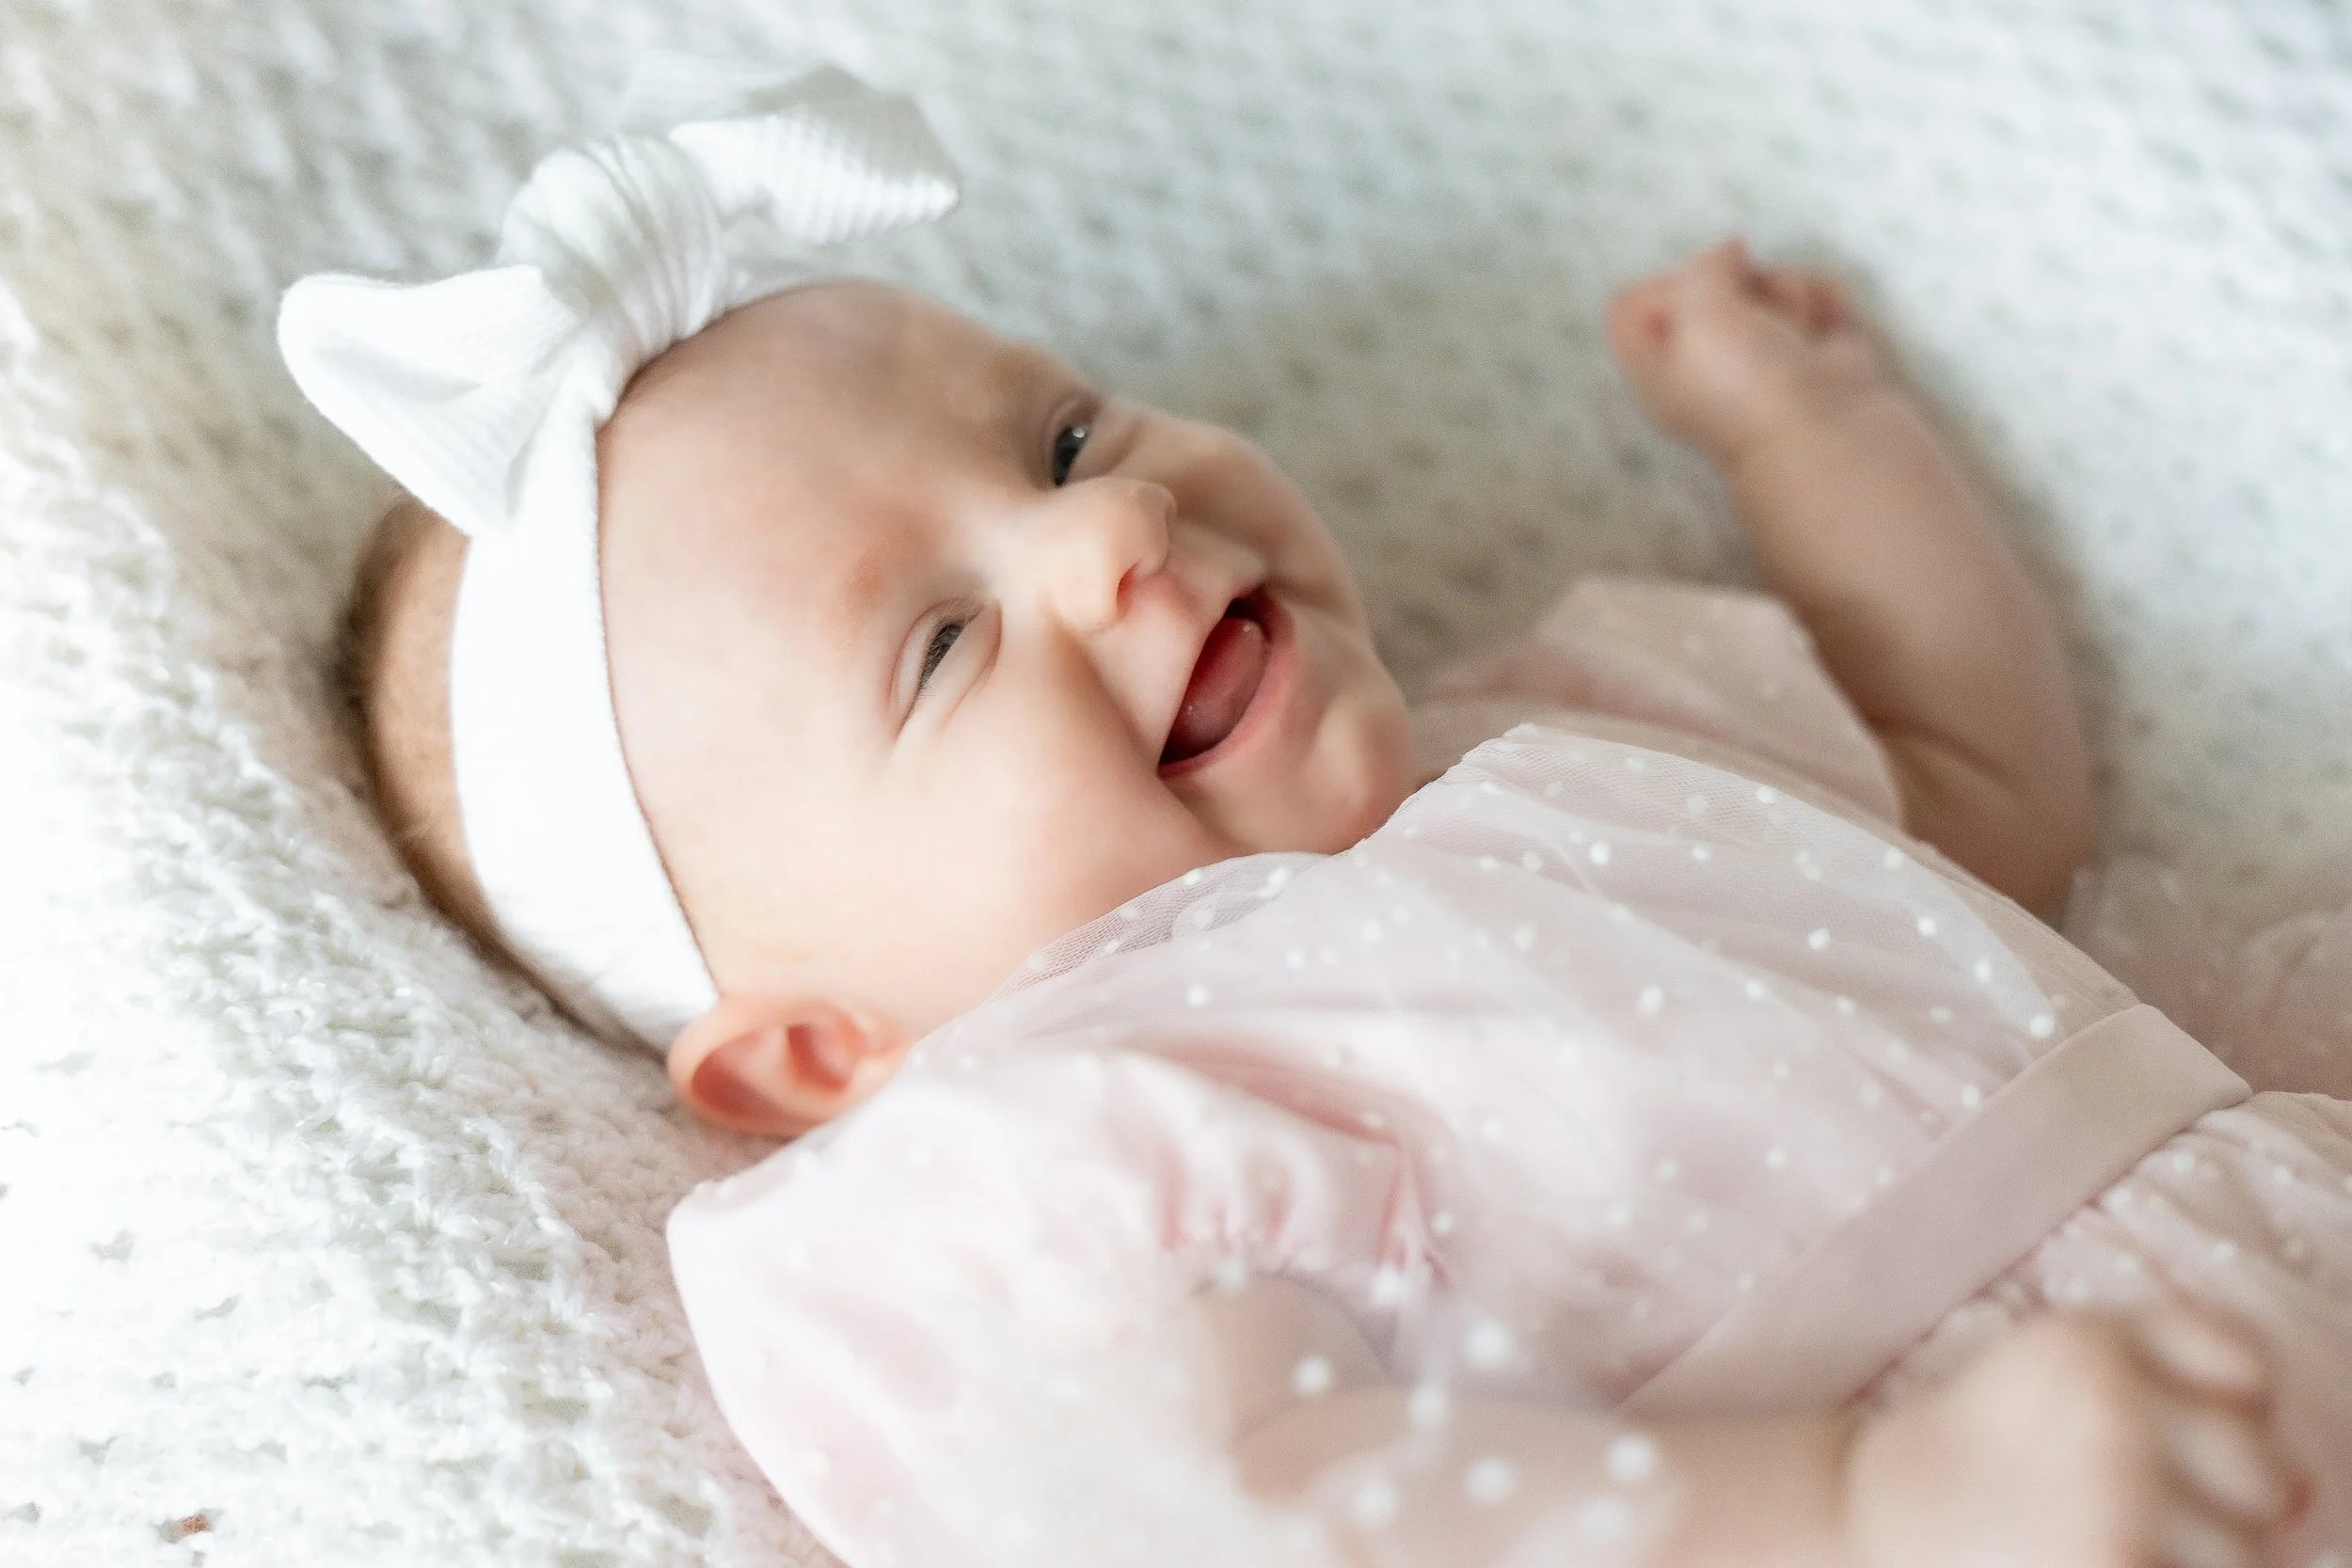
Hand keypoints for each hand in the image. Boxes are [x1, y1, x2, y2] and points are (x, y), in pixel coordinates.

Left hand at [1605, 239, 1891, 470]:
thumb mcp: (1699, 313)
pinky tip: (1820, 338)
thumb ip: (1702, 267)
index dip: (1660, 289)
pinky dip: (1820, 305)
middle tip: (1748, 322)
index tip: (1689, 300)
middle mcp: (1703, 355)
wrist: (1824, 428)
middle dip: (1733, 287)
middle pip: (1703, 281)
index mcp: (1656, 365)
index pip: (1632, 303)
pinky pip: (1808, 289)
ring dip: (1784, 298)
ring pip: (1762, 277)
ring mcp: (1757, 346)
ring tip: (1790, 338)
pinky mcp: (1806, 339)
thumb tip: (1731, 250)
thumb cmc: (1746, 384)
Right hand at [1840, 1306, 2309, 1567]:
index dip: (2223, 1414)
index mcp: (2094, 1340)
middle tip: (2117, 1510)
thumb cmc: (1975, 1456)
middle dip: (2219, 1508)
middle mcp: (2115, 1404)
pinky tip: (2094, 1562)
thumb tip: (2305, 1497)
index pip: (2248, 1368)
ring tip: (2103, 1547)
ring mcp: (2121, 1492)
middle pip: (2266, 1470)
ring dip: (2195, 1567)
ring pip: (2251, 1554)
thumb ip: (2175, 1379)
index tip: (2158, 1439)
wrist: (1866, 1527)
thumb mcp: (2053, 1371)